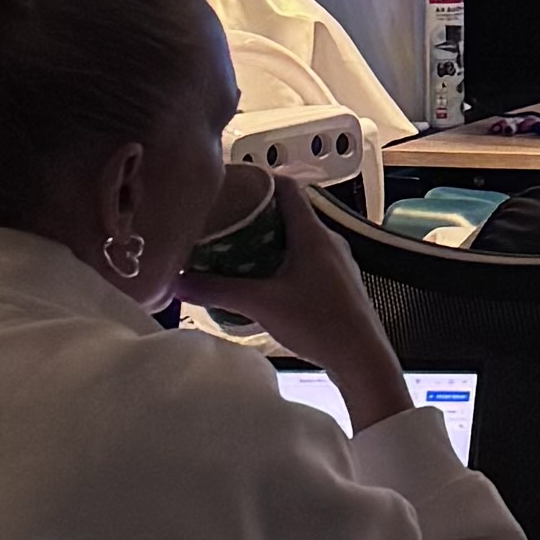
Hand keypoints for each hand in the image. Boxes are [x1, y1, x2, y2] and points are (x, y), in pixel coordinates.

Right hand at [217, 178, 410, 423]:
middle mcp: (328, 241)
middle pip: (289, 213)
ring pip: (297, 238)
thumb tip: (176, 281)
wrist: (363, 359)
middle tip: (222, 222)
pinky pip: (306, 259)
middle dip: (255, 215)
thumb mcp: (260, 305)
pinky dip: (282, 260)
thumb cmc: (318, 324)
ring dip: (268, 240)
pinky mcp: (338, 283)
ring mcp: (336, 262)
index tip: (229, 186)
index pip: (286, 187)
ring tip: (235, 249)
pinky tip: (263, 279)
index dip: (258, 180)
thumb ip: (217, 291)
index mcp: (313, 233)